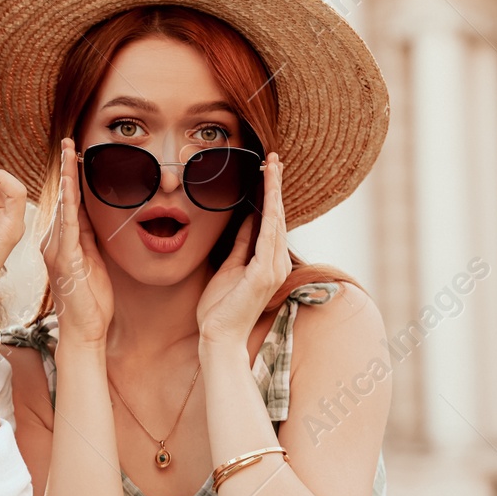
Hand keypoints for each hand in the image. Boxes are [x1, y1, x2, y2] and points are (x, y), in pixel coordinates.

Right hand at [40, 138, 112, 343]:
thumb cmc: (90, 302)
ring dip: (66, 177)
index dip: (72, 177)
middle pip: (62, 198)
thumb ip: (88, 237)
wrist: (84, 330)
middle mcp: (53, 242)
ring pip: (62, 205)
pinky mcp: (64, 259)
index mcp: (62, 243)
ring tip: (69, 152)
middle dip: (66, 168)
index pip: (68, 204)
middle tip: (69, 140)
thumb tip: (90, 214)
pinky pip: (67, 224)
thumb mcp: (93, 262)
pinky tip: (71, 185)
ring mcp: (56, 249)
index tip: (75, 153)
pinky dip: (69, 202)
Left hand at [197, 152, 288, 347]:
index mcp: (268, 263)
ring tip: (273, 167)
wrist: (218, 336)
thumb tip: (247, 221)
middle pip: (278, 217)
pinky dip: (269, 213)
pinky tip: (269, 194)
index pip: (272, 223)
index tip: (269, 172)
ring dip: (274, 192)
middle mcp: (276, 264)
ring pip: (276, 222)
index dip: (271, 196)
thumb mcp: (229, 267)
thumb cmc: (221, 308)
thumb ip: (240, 245)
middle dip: (275, 186)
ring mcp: (273, 269)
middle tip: (274, 159)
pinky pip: (267, 237)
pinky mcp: (264, 274)